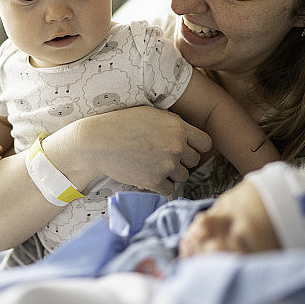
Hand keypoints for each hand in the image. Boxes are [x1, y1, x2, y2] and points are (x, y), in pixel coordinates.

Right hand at [58, 106, 212, 195]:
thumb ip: (173, 124)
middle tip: (164, 156)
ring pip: (183, 176)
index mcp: (178, 127)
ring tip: (154, 165)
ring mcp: (166, 165)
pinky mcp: (154, 181)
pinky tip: (149, 175)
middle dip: (182, 160)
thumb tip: (187, 134)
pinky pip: (170, 190)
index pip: (206, 143)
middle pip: (195, 161)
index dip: (196, 146)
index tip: (186, 147)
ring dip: (172, 174)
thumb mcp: (151, 114)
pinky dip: (161, 186)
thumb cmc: (122, 123)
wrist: (98, 142)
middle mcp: (176, 146)